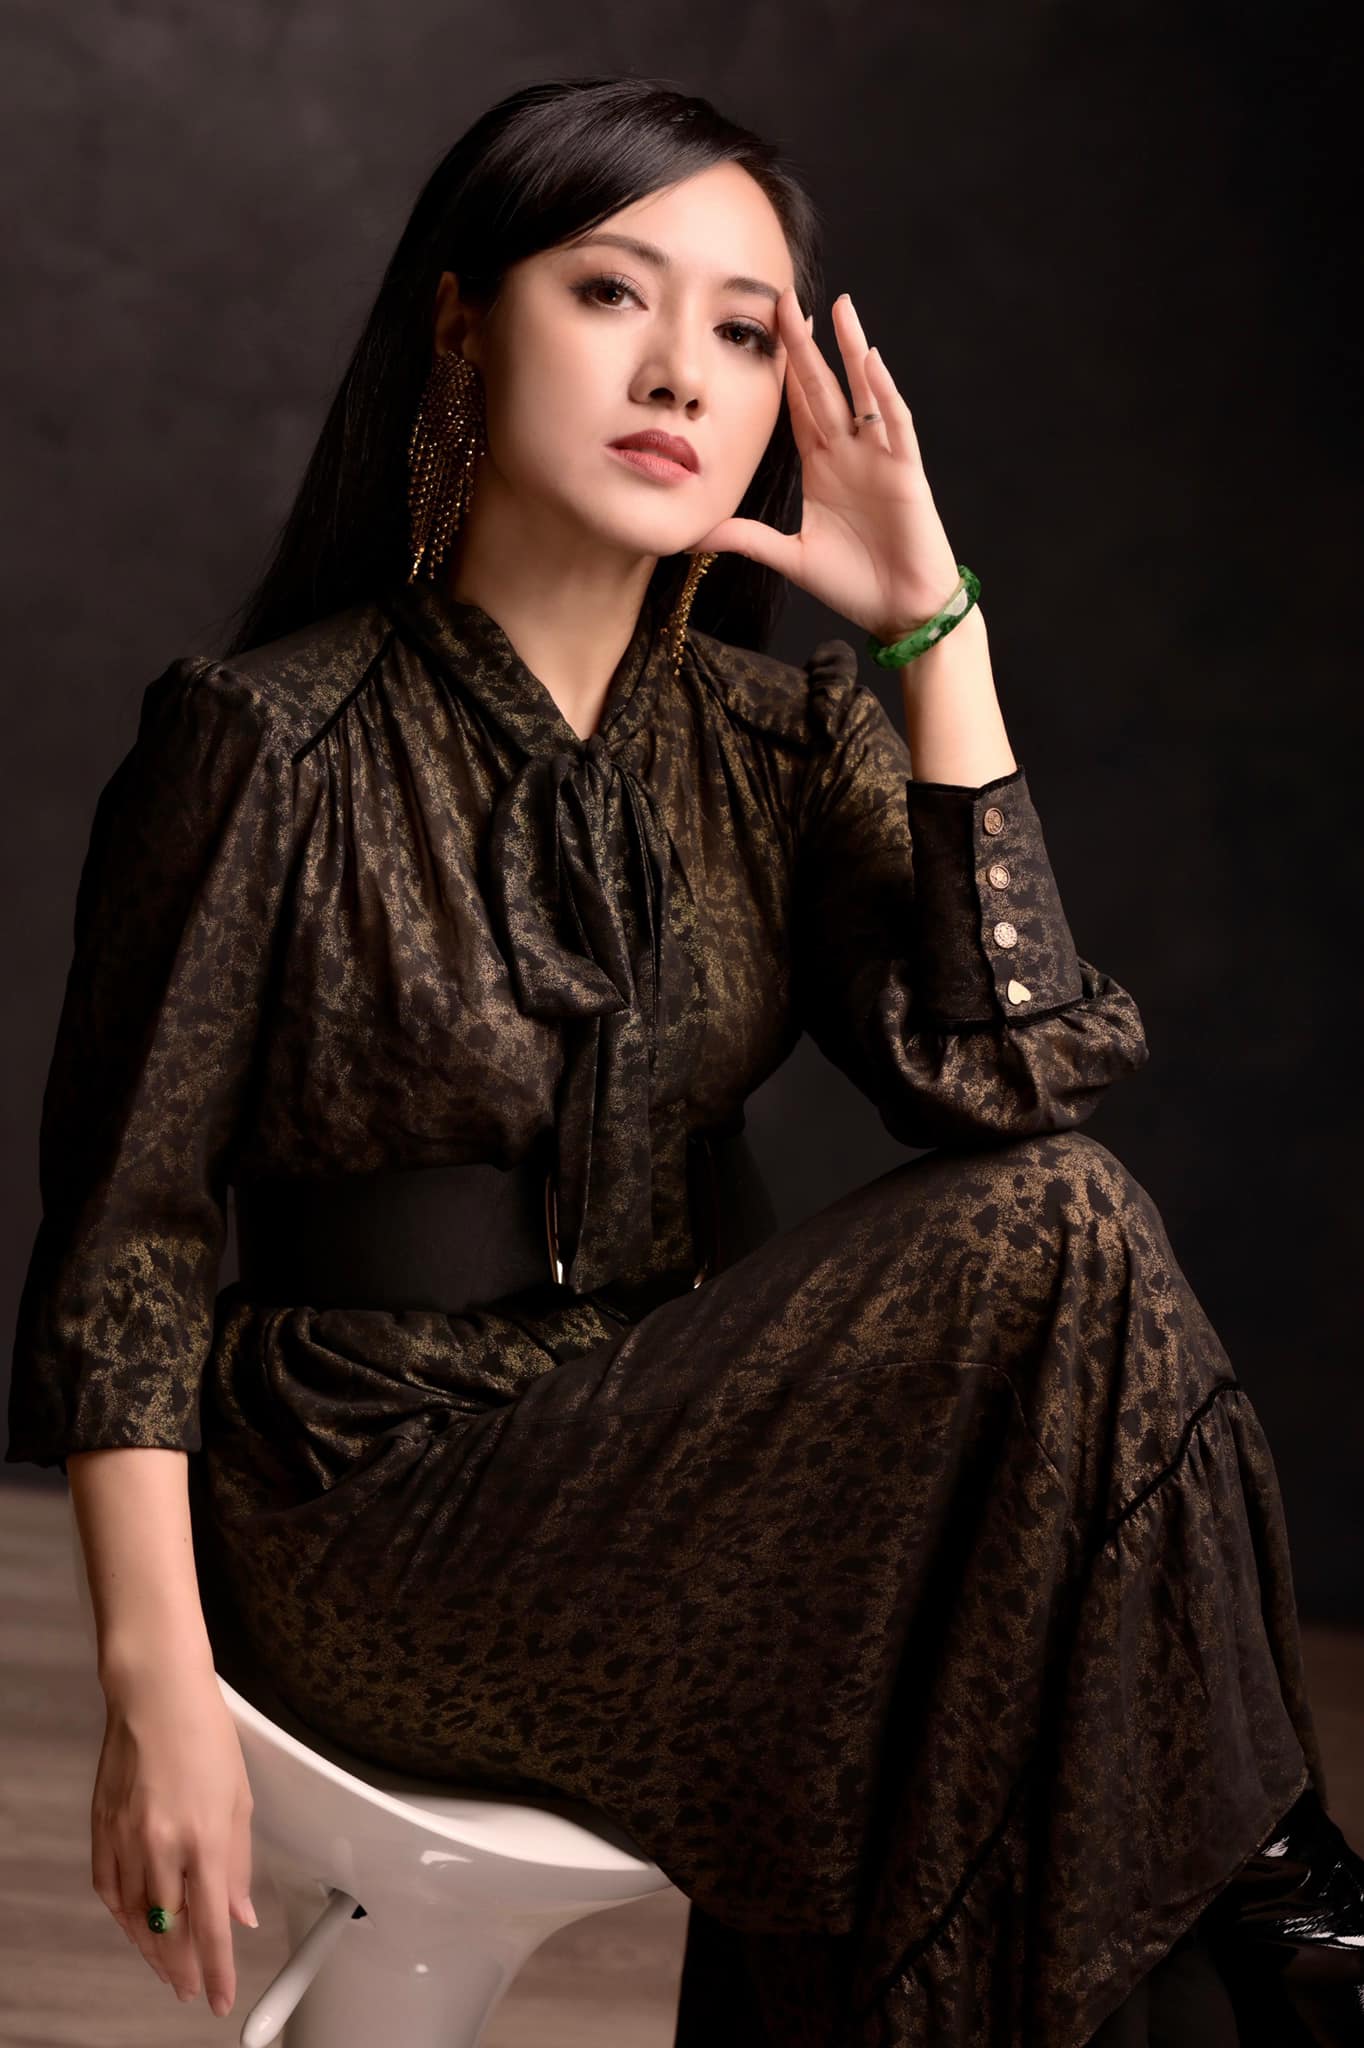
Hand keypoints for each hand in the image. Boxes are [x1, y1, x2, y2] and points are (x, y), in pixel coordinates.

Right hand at [91, 1665, 256, 2018]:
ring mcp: (126, 1840)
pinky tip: (137, 1927)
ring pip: (137, 1917)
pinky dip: (124, 1916)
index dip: (217, 1969)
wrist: (155, 1696)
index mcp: (205, 1839)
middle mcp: (162, 1847)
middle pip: (171, 1930)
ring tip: (169, 1968)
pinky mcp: (102, 1830)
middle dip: (183, 1967)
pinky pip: (110, 1891)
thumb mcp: (239, 1797)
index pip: (212, 1925)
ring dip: (153, 1949)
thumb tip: (239, 1915)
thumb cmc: (205, 1736)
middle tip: (192, 1989)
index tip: (219, 1999)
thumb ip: (238, 1863)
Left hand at [693, 287, 965, 643]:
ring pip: (862, 392)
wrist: (900, 612)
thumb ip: (747, 539)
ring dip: (851, 350)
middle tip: (786, 299)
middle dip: (805, 346)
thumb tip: (695, 535)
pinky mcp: (905, 472)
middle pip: (823, 388)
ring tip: (840, 307)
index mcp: (822, 468)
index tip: (763, 331)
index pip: (798, 408)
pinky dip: (883, 393)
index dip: (782, 370)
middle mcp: (850, 453)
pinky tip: (870, 362)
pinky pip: (894, 424)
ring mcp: (879, 458)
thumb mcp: (790, 558)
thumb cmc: (855, 584)